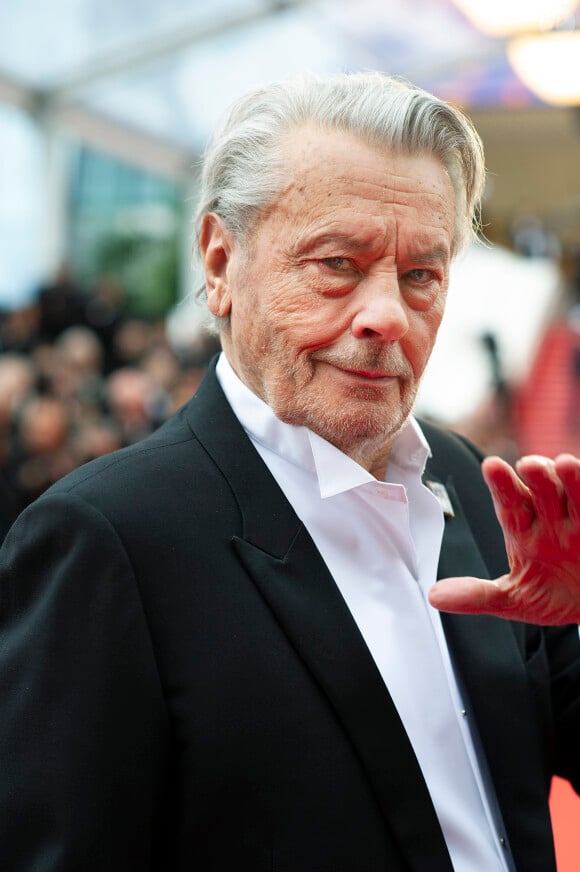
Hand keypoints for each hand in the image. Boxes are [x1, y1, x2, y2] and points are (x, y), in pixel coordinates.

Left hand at [428, 453, 579, 624]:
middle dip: (536, 477)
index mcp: (524, 530)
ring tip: (566, 464)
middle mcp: (552, 517)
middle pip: (542, 491)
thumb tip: (435, 597)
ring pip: (575, 492)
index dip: (501, 484)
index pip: (510, 503)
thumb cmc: (553, 595)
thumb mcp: (514, 600)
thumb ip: (478, 595)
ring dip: (571, 479)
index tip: (492, 466)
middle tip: (529, 465)